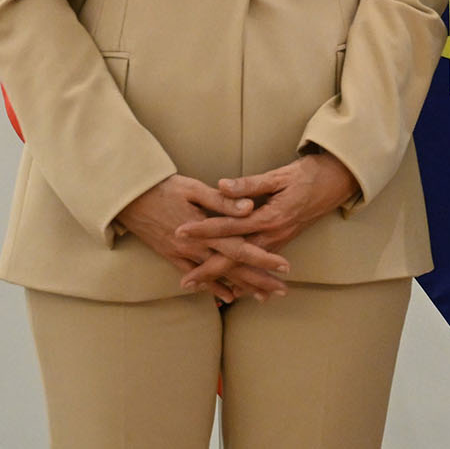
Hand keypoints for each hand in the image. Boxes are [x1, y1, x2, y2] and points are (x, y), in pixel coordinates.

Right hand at [116, 175, 286, 301]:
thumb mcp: (194, 188)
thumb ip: (222, 200)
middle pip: (233, 268)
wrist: (128, 199)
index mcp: (205, 230)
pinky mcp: (171, 257)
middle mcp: (194, 248)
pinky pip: (195, 277)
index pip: (240, 248)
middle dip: (258, 281)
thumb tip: (249, 208)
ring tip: (263, 297)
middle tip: (282, 292)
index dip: (263, 258)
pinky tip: (228, 297)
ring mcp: (182, 255)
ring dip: (241, 287)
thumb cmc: (164, 188)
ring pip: (217, 276)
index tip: (284, 267)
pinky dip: (212, 288)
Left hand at [173, 151, 358, 291]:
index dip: (203, 230)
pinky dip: (248, 279)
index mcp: (270, 216)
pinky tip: (238, 291)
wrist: (339, 181)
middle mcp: (274, 234)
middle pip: (236, 257)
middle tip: (184, 282)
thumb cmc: (310, 174)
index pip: (229, 226)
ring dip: (227, 279)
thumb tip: (221, 186)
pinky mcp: (284, 241)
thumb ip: (250, 184)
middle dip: (209, 270)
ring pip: (249, 266)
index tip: (180, 233)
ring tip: (204, 290)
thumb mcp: (280, 175)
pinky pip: (261, 265)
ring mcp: (280, 240)